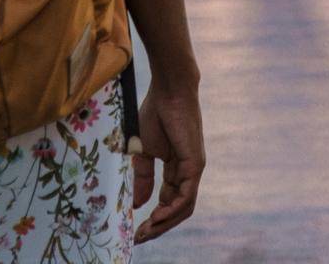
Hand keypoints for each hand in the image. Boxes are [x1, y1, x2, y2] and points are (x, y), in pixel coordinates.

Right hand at [132, 79, 204, 244]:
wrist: (168, 90)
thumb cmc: (155, 113)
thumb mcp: (143, 150)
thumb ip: (143, 177)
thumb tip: (138, 204)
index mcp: (175, 168)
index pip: (166, 200)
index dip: (152, 217)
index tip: (133, 228)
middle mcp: (187, 173)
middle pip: (175, 209)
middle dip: (158, 227)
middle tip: (139, 237)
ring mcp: (193, 170)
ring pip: (183, 208)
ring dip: (165, 223)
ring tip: (146, 231)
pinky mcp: (196, 165)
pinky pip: (186, 196)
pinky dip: (172, 210)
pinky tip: (157, 217)